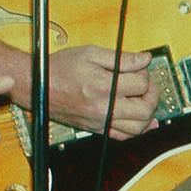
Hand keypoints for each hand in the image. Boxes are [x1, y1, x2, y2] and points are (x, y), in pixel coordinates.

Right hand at [47, 44, 161, 138]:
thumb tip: (145, 59)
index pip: (141, 83)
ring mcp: (100, 121)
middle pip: (145, 109)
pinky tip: (141, 119)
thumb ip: (122, 58)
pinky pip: (123, 136)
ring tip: (143, 99)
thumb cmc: (61, 68)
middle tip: (148, 85)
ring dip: (148, 113)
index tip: (141, 66)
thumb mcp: (92, 53)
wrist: (38, 86)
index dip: (145, 72)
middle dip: (153, 95)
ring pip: (138, 128)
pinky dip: (136, 129)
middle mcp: (103, 108)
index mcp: (102, 86)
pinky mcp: (96, 129)